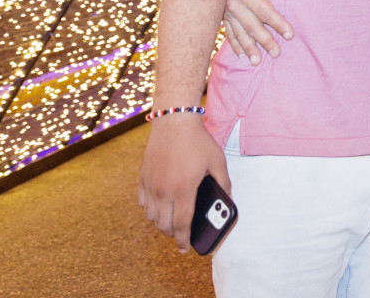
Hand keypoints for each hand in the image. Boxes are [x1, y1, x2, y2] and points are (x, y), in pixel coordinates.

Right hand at [137, 115, 229, 251]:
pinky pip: (143, 203)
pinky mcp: (143, 177)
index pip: (181, 224)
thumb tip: (226, 200)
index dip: (183, 240)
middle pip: (163, 225)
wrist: (174, 121)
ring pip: (151, 217)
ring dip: (161, 223)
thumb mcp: (217, 162)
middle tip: (182, 233)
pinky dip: (150, 210)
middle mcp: (164, 190)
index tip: (185, 249)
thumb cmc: (198, 141)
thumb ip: (223, 183)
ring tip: (172, 220)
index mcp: (183, 189)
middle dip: (173, 234)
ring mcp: (151, 184)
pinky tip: (160, 206)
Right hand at [223, 0, 296, 64]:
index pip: (265, 12)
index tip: (289, 35)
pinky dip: (234, 43)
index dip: (278, 23)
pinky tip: (241, 54)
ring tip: (257, 61)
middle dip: (265, 41)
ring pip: (239, 33)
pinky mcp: (222, 14)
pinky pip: (228, 31)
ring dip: (248, 47)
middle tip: (276, 53)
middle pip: (252, 26)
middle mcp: (234, 4)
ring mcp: (227, 11)